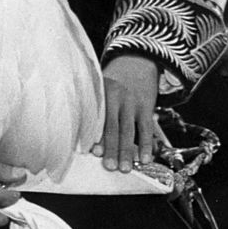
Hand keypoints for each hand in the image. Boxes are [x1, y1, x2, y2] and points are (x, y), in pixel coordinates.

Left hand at [92, 54, 158, 169]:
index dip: (95, 135)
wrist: (136, 59)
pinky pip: (146, 128)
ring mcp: (132, 102)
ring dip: (127, 151)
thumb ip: (92, 105)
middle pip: (112, 127)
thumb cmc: (112, 79)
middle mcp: (115, 97)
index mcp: (100, 93)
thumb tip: (81, 135)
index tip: (92, 152)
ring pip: (129, 130)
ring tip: (125, 168)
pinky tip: (146, 159)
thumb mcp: (99, 85)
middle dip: (111, 148)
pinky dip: (147, 144)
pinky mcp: (146, 106)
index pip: (96, 118)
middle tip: (109, 167)